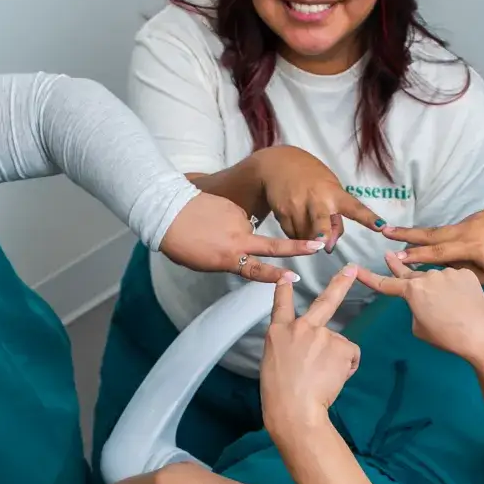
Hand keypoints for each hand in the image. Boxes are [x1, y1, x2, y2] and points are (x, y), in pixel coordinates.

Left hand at [159, 190, 325, 282]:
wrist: (166, 211)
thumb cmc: (180, 243)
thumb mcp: (204, 262)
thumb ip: (228, 260)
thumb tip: (242, 254)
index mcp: (227, 258)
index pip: (257, 270)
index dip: (276, 275)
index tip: (294, 276)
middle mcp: (237, 239)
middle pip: (272, 246)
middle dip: (297, 247)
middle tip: (317, 244)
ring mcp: (236, 220)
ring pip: (246, 229)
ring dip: (234, 232)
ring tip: (209, 230)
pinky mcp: (232, 206)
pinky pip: (236, 216)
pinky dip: (227, 219)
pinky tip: (210, 218)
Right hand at [253, 145, 381, 251]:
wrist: (278, 165)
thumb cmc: (313, 180)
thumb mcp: (330, 190)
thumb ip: (335, 216)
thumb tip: (329, 245)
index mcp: (334, 193)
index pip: (355, 207)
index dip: (368, 218)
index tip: (381, 226)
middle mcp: (316, 199)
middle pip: (320, 220)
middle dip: (322, 232)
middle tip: (323, 243)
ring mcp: (297, 206)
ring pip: (305, 237)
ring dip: (311, 242)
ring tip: (311, 231)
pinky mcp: (281, 212)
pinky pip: (292, 235)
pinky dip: (297, 236)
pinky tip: (297, 224)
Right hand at [259, 268, 362, 434]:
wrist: (293, 409)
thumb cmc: (279, 394)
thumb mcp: (273, 362)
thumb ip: (289, 346)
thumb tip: (304, 348)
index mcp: (278, 332)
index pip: (280, 304)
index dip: (284, 288)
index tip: (287, 276)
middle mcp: (301, 327)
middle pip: (324, 301)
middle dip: (340, 283)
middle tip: (351, 269)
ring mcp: (323, 335)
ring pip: (338, 344)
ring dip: (336, 360)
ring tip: (323, 379)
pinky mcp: (341, 346)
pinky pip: (350, 355)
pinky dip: (346, 367)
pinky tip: (333, 379)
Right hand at [357, 251, 483, 363]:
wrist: (481, 334)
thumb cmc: (447, 337)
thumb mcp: (419, 327)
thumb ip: (414, 307)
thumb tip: (421, 297)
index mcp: (413, 290)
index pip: (386, 284)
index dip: (369, 278)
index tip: (355, 269)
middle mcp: (429, 275)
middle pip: (411, 274)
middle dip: (400, 267)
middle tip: (388, 256)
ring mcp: (449, 271)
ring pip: (435, 276)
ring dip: (435, 285)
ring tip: (447, 303)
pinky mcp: (466, 273)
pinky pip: (453, 277)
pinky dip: (454, 286)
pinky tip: (462, 299)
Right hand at [380, 208, 483, 285]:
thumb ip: (460, 270)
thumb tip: (439, 265)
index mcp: (473, 246)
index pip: (437, 253)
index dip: (414, 256)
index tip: (393, 256)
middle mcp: (472, 228)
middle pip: (435, 233)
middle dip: (408, 234)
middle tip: (385, 231)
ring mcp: (477, 218)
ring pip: (448, 230)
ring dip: (430, 237)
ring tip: (406, 239)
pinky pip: (462, 227)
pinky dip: (453, 236)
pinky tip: (457, 245)